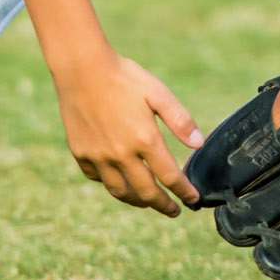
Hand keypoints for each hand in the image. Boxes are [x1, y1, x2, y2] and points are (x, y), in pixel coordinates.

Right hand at [53, 49, 204, 217]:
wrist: (81, 69)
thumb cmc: (123, 77)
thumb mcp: (158, 93)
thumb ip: (180, 120)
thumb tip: (199, 144)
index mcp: (145, 139)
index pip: (170, 177)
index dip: (184, 192)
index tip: (193, 200)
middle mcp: (121, 154)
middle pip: (146, 193)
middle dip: (163, 205)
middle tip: (173, 211)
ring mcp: (99, 156)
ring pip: (120, 191)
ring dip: (138, 201)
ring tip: (147, 201)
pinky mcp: (81, 153)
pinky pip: (98, 178)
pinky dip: (111, 183)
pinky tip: (119, 180)